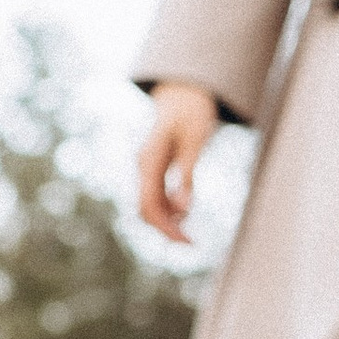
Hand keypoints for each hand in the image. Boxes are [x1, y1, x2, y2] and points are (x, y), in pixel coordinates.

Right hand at [137, 82, 219, 243]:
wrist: (184, 94)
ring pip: (150, 205)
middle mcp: (143, 166)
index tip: (186, 242)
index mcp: (149, 159)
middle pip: (146, 209)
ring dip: (167, 222)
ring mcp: (146, 168)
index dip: (165, 227)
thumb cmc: (192, 113)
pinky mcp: (154, 170)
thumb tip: (184, 209)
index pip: (149, 203)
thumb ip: (188, 174)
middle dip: (166, 230)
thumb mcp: (195, 141)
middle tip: (192, 244)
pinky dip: (168, 210)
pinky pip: (156, 196)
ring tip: (190, 236)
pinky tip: (184, 217)